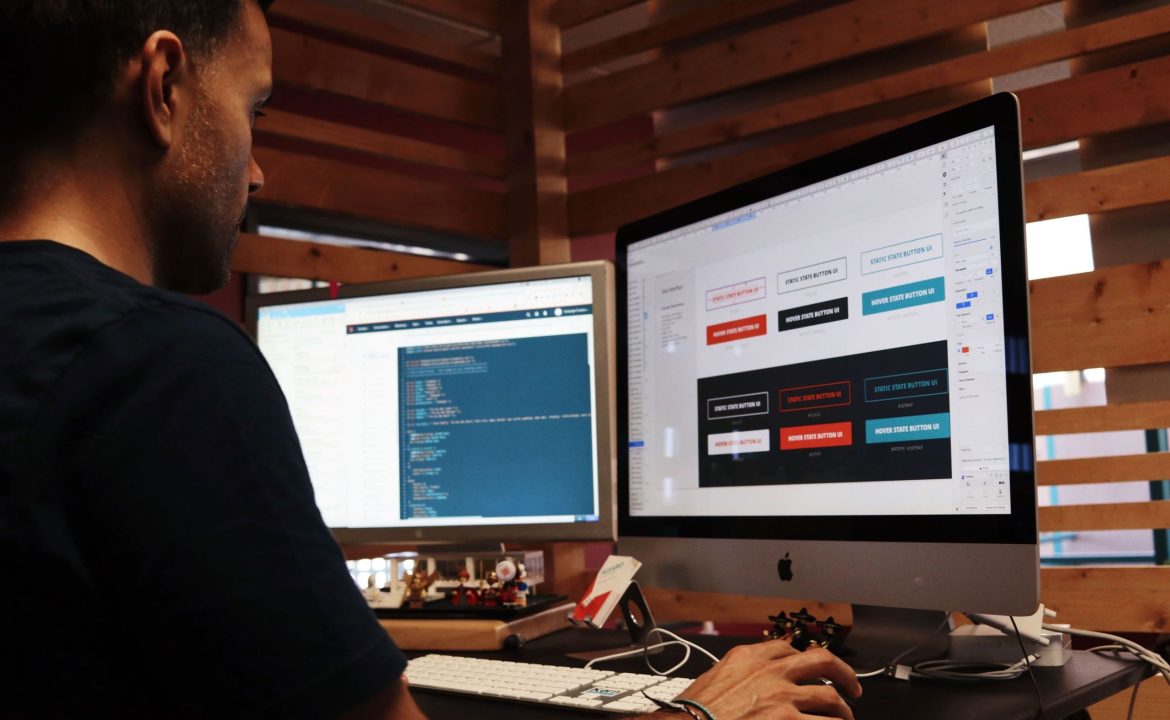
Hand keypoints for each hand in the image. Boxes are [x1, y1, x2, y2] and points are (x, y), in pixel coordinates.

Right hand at [667, 640, 861, 719]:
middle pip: (820, 661)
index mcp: (748, 657)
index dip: (803, 658)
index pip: (785, 648)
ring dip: (842, 711)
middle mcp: (770, 671)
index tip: (810, 668)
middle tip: (851, 687)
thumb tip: (746, 683)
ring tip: (844, 719)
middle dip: (842, 673)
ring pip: (829, 698)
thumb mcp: (711, 680)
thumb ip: (735, 676)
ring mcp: (783, 697)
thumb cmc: (692, 713)